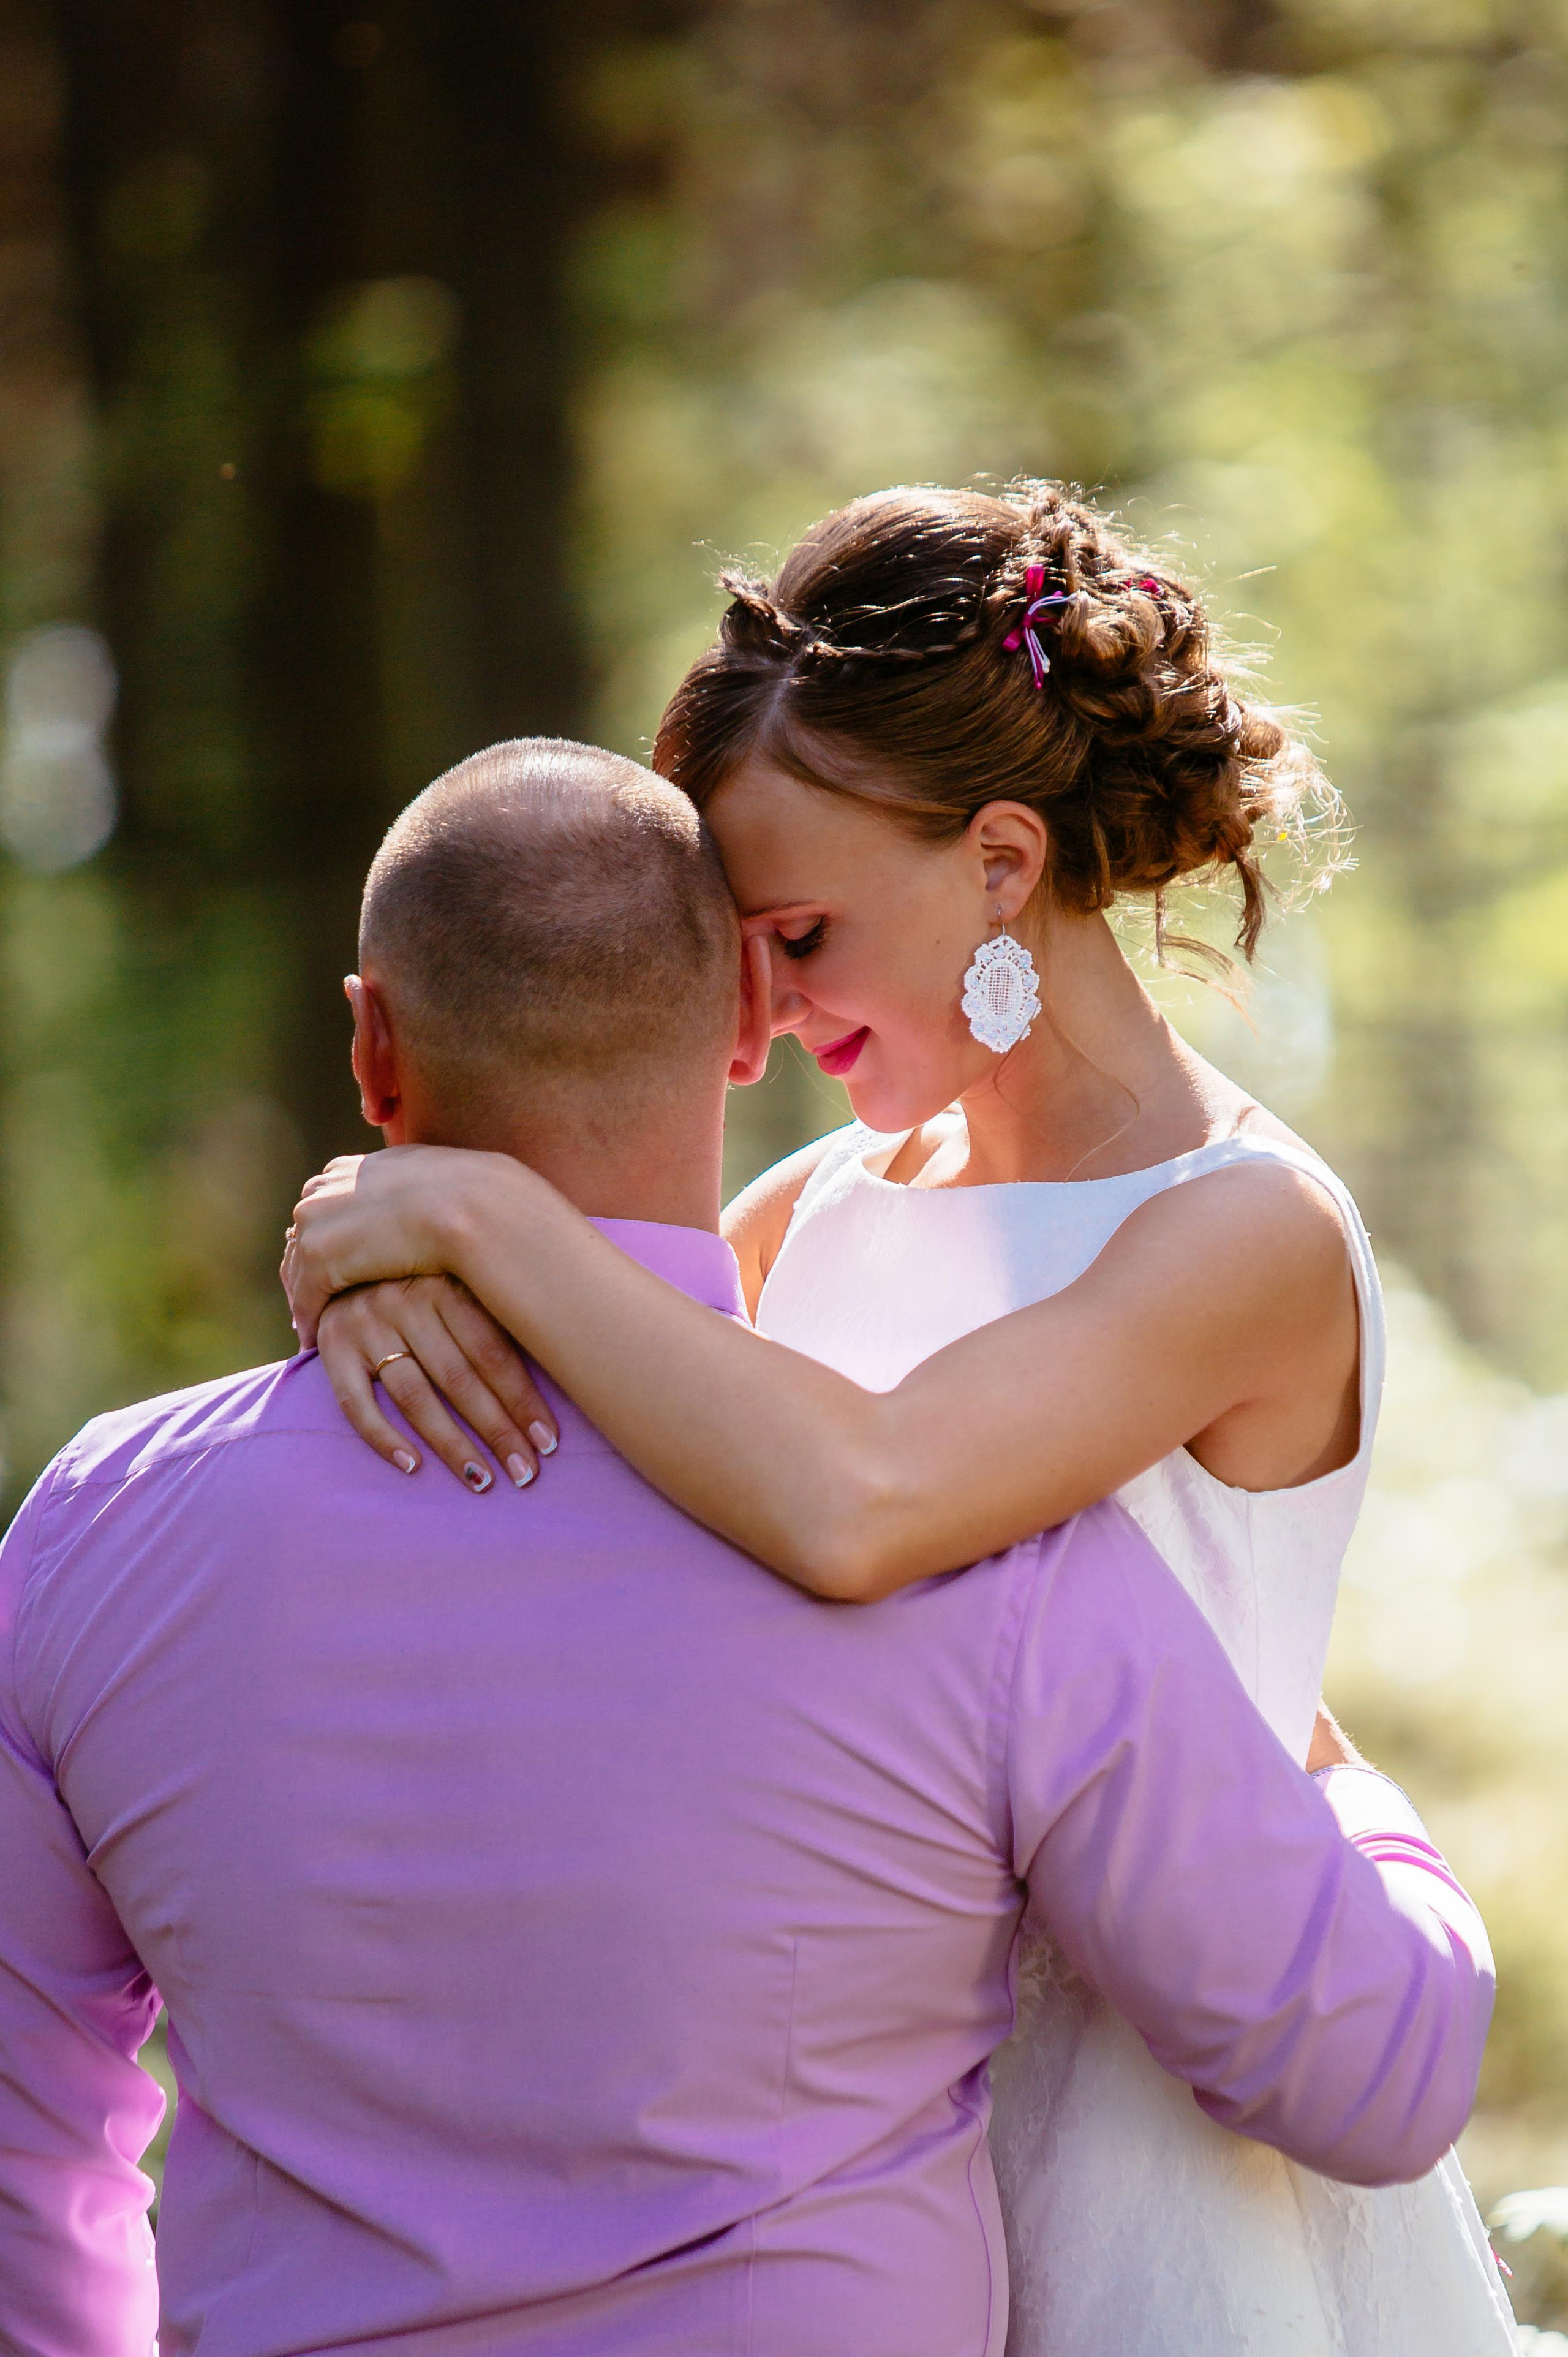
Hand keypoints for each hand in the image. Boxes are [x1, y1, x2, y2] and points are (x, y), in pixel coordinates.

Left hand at [281, 1144, 519, 1345]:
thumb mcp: (438, 1182)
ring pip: (300, 1268)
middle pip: (304, 1235)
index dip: (331, 1240)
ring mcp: (318, 1219)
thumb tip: (431, 1198)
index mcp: (354, 1167)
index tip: (336, 1268)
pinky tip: (317, 1342)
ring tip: (315, 1329)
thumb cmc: (475, 1197)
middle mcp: (328, 1187)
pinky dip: (311, 1319)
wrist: (472, 1206)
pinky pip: (306, 1296)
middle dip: (306, 1270)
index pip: (326, 1207)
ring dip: (306, 1298)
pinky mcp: (319, 1255)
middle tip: (313, 1304)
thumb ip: (417, 1190)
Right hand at [316, 1276, 557, 1490]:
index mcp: (447, 1281)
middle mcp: (404, 1300)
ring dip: (451, 1445)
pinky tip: (414, 1467)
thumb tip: (563, 1359)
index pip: (493, 1353)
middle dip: (496, 1431)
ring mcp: (365, 1324)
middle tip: (525, 1473)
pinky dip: (384, 1438)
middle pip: (459, 1379)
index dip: (523, 1400)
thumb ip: (496, 1313)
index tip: (548, 1441)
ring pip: (415, 1397)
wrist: (343, 1256)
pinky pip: (356, 1404)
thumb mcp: (460, 1278)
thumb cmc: (422, 1276)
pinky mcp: (332, 1347)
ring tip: (482, 1480)